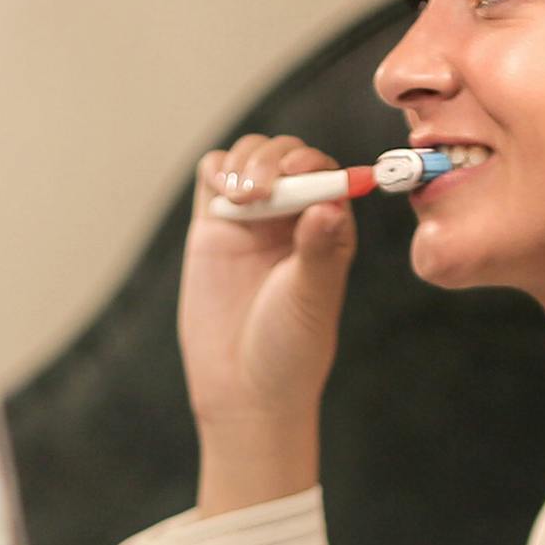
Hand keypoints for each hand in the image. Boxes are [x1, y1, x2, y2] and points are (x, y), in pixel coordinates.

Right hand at [177, 130, 348, 510]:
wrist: (242, 389)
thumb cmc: (290, 349)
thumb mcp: (311, 298)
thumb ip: (319, 250)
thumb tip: (331, 204)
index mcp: (328, 228)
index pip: (325, 172)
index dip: (312, 163)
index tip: (299, 174)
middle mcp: (292, 217)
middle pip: (285, 155)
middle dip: (274, 159)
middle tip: (263, 189)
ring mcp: (251, 219)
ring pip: (249, 157)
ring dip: (245, 161)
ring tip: (242, 196)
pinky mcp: (213, 226)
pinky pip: (213, 177)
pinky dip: (217, 170)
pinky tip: (223, 192)